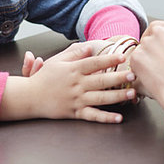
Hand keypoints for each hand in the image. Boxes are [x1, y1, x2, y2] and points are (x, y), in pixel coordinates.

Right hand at [0, 41, 136, 122]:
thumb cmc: (44, 77)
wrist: (29, 97)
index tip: (123, 56)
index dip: (109, 58)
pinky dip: (105, 118)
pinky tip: (118, 118)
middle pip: (101, 80)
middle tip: (133, 75)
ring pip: (100, 98)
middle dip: (118, 77)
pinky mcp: (75, 112)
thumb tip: (89, 46)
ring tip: (131, 93)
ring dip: (117, 96)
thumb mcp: (57, 61)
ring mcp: (76, 99)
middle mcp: (76, 84)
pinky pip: (92, 116)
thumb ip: (74, 54)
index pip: (94, 62)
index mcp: (73, 70)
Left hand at [130, 21, 163, 113]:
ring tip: (158, 74)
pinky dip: (139, 71)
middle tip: (156, 64)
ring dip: (145, 60)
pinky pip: (134, 63)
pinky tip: (152, 78)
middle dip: (150, 49)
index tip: (159, 49)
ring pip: (140, 50)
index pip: (159, 28)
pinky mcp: (136, 56)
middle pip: (148, 37)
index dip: (157, 41)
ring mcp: (147, 43)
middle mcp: (159, 31)